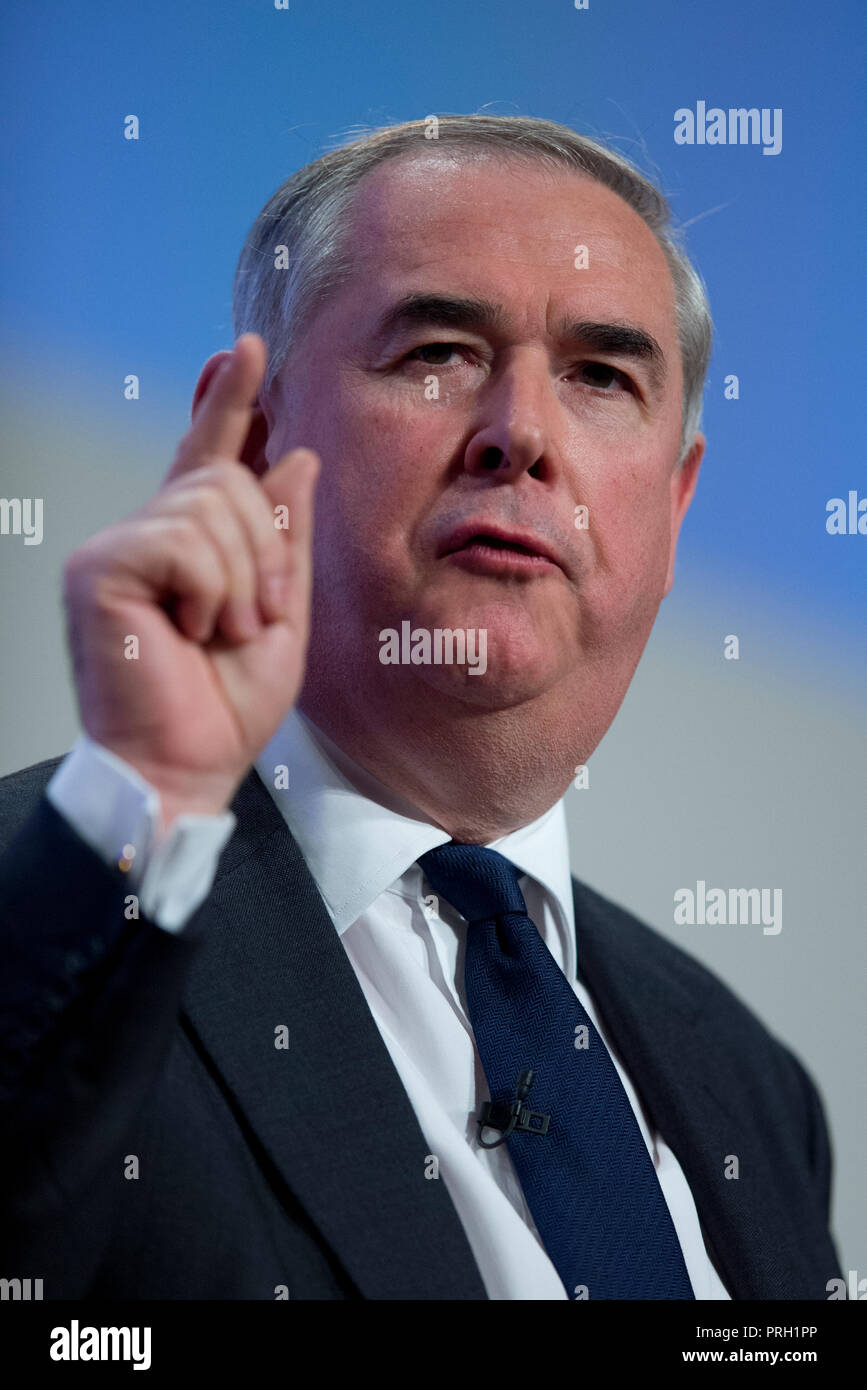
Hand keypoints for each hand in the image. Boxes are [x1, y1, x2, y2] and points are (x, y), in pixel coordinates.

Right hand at [62, 334, 318, 830]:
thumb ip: (286, 538)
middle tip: (257, 619)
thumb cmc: (226, 704)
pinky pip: (185, 541)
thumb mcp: (283, 615)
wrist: (187, 765)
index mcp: (193, 546)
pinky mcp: (100, 568)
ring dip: (244, 580)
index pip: (211, 456)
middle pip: (228, 479)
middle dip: (267, 551)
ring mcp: (119, 548)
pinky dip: (212, 592)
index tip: (248, 349)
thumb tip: (297, 457)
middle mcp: (150, 536)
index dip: (230, 401)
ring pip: (212, 507)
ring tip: (222, 633)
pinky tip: (191, 630)